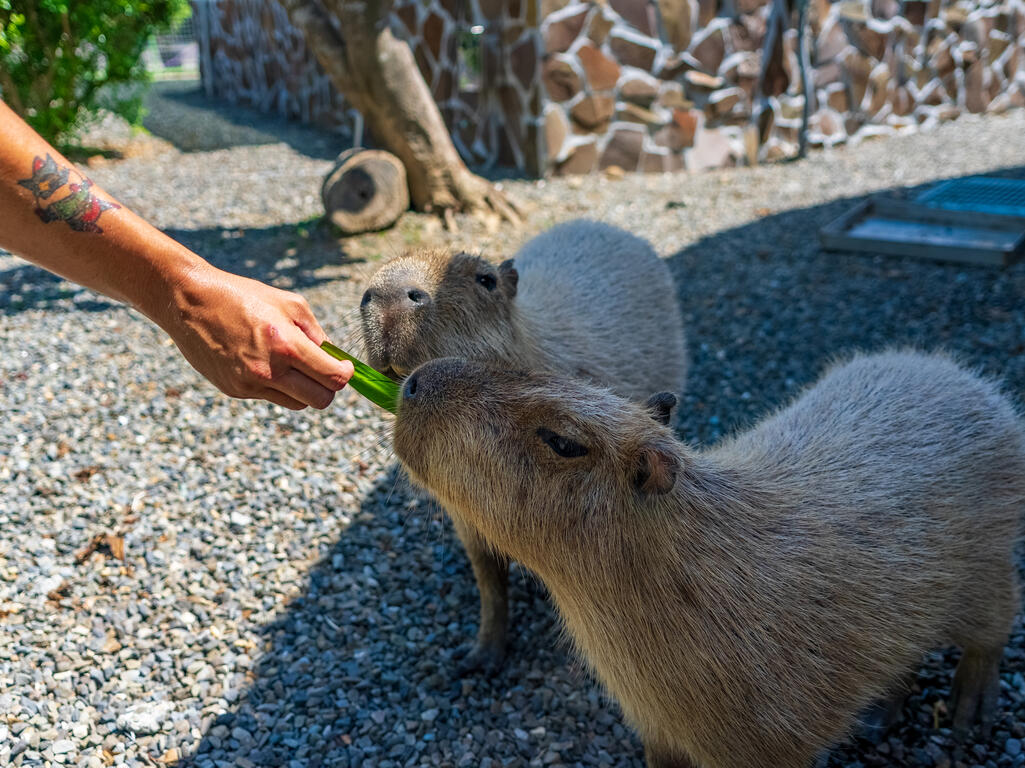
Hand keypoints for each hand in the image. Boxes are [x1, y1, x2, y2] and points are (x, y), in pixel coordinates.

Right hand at [161, 265, 353, 408]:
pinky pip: (271, 397)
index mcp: (287, 347)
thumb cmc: (243, 296)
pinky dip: (277, 385)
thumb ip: (317, 333)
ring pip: (297, 404)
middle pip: (321, 401)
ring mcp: (250, 385)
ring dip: (303, 389)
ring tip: (293, 365)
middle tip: (324, 370)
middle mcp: (269, 371)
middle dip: (328, 388)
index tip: (343, 366)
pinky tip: (263, 361)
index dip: (345, 374)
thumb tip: (334, 357)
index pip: (334, 379)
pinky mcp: (235, 391)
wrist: (190, 301)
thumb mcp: (290, 303)